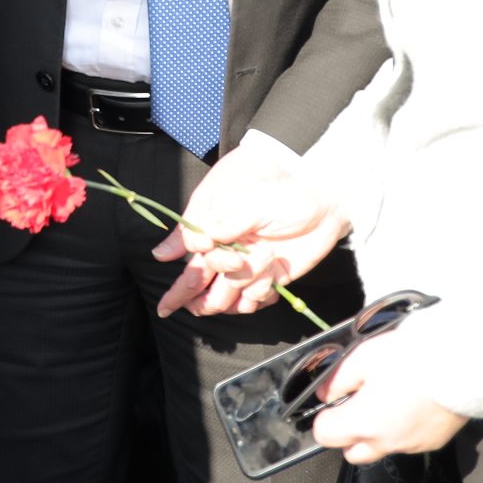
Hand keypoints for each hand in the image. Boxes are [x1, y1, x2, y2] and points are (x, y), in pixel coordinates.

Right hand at [152, 146, 347, 318]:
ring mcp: (247, 266)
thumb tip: (164, 255)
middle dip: (202, 296)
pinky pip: (254, 300)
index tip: (179, 290)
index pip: (187, 261)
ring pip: (227, 297)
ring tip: (265, 256)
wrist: (319, 186)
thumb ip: (204, 228)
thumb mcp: (233, 200)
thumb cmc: (273, 182)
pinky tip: (270, 278)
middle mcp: (225, 250)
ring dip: (242, 283)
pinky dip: (260, 294)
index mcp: (209, 228)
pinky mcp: (270, 277)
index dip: (181, 283)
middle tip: (224, 278)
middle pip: (200, 287)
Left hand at [308, 327, 465, 463]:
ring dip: (378, 432)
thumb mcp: (365, 356)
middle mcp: (386, 442)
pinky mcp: (434, 442)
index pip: (325, 435)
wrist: (466, 362)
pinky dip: (403, 429)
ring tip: (390, 399)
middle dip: (348, 433)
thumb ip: (339, 379)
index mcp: (363, 422)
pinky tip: (412, 404)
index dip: (325, 417)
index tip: (333, 402)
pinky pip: (408, 443)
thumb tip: (325, 394)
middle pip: (353, 452)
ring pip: (383, 448)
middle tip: (357, 404)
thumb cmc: (413, 355)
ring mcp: (412, 445)